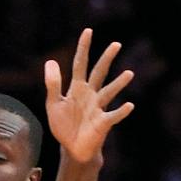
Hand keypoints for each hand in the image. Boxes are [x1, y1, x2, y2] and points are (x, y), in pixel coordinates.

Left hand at [44, 28, 134, 164]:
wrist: (72, 149)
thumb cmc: (64, 126)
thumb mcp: (54, 104)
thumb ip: (53, 84)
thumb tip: (50, 61)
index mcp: (77, 88)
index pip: (80, 64)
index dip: (83, 48)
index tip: (88, 31)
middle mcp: (90, 94)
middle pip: (99, 73)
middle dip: (106, 59)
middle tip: (116, 44)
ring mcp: (98, 108)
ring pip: (109, 92)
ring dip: (118, 84)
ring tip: (129, 73)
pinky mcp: (103, 123)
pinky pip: (113, 116)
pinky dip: (121, 111)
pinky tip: (129, 105)